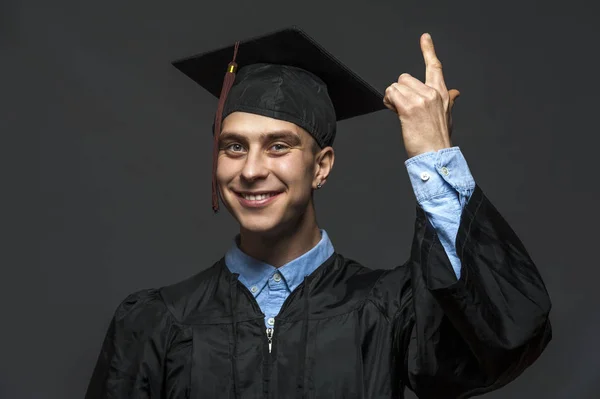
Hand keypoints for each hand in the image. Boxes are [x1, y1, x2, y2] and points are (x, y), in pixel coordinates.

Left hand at [383, 33, 460, 158]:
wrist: (436, 155)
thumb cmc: (438, 139)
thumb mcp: (447, 116)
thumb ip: (448, 100)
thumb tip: (455, 92)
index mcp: (441, 93)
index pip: (435, 67)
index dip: (428, 50)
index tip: (424, 38)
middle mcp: (432, 93)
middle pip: (404, 78)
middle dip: (399, 92)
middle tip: (401, 107)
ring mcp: (421, 99)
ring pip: (395, 86)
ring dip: (392, 99)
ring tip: (400, 113)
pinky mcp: (409, 108)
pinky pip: (391, 94)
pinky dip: (388, 102)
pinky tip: (395, 112)